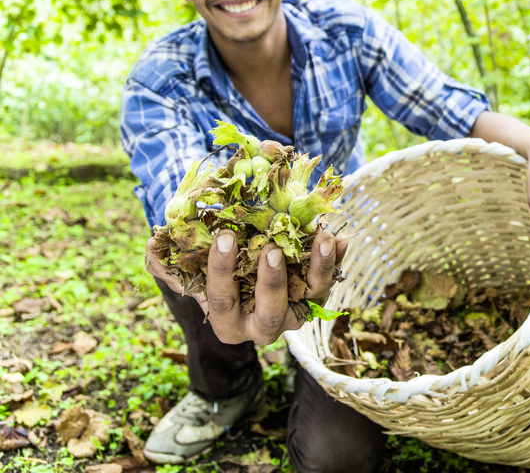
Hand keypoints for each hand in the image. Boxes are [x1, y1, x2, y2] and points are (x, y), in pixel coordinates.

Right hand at [144, 230, 347, 344]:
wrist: (238, 260)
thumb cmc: (205, 265)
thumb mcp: (181, 265)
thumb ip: (166, 261)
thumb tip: (155, 250)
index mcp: (228, 322)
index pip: (224, 302)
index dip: (222, 272)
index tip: (224, 237)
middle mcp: (263, 326)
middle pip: (272, 314)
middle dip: (272, 283)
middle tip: (273, 250)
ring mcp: (293, 312)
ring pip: (310, 300)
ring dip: (318, 271)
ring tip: (322, 238)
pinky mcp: (314, 296)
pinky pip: (329, 281)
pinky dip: (336, 259)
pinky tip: (340, 237)